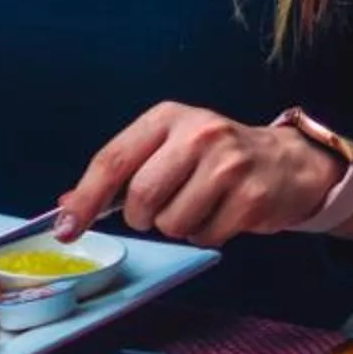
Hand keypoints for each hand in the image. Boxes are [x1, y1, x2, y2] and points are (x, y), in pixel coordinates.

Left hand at [56, 103, 352, 247]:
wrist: (286, 162)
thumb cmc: (215, 157)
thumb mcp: (168, 148)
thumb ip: (121, 173)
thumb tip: (67, 207)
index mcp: (167, 117)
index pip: (112, 160)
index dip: (84, 199)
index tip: (66, 228)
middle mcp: (198, 133)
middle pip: (141, 197)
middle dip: (143, 217)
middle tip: (160, 209)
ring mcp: (228, 164)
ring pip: (171, 222)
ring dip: (178, 225)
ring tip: (199, 204)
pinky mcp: (251, 196)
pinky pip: (205, 236)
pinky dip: (206, 234)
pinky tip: (222, 212)